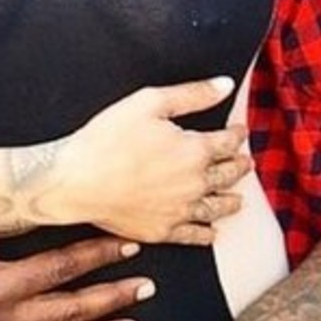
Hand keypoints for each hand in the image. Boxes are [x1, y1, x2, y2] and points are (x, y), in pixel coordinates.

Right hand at [47, 76, 251, 244]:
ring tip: (238, 199)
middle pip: (227, 175)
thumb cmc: (107, 139)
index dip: (237, 135)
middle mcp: (194, 183)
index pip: (227, 142)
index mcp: (195, 150)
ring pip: (216, 207)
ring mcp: (179, 210)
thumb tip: (226, 85)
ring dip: (230, 201)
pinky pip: (193, 235)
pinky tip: (212, 233)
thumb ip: (192, 94)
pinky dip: (207, 234)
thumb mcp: (150, 102)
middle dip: (239, 166)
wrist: (75, 181)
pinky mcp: (161, 230)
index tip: (240, 131)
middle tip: (245, 163)